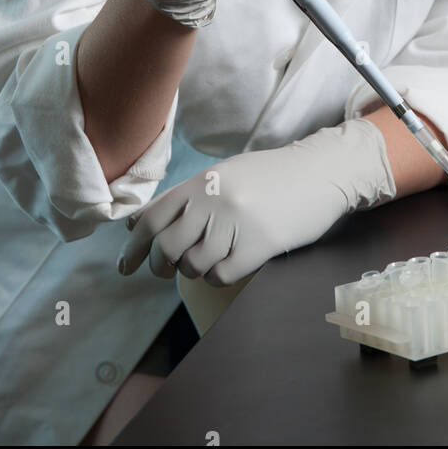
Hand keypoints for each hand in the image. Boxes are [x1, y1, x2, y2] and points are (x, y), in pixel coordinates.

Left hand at [116, 119, 396, 286]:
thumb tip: (135, 224)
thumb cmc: (271, 175)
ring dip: (194, 270)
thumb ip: (184, 197)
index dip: (133, 247)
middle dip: (161, 265)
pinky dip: (219, 276)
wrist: (321, 172)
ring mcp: (236, 223)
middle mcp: (214, 200)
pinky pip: (221, 275)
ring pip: (193, 265)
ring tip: (209, 259)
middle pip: (166, 247)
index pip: (152, 218)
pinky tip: (229, 264)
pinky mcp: (259, 245)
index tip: (125, 266)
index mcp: (202, 181)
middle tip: (168, 269)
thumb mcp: (225, 174)